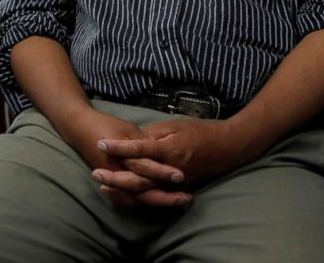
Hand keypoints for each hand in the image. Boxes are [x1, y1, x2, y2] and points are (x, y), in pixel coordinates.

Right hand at [65, 108, 190, 208]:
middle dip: (164, 194)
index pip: (143, 167)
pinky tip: (162, 202)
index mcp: (120, 155)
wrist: (79, 128)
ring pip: (137, 197)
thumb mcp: (127, 129)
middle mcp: (116, 171)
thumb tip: (164, 152)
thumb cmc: (105, 125)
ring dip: (160, 201)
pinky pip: (130, 198)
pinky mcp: (113, 182)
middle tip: (187, 197)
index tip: (180, 175)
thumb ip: (145, 142)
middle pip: (142, 188)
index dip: (161, 172)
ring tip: (181, 201)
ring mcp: (114, 179)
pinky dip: (146, 202)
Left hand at [98, 118, 246, 198]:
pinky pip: (154, 196)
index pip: (139, 149)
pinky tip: (121, 194)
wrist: (228, 147)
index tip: (100, 143)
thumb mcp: (175, 125)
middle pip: (138, 178)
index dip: (118, 147)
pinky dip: (137, 197)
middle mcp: (171, 170)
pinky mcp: (178, 190)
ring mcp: (175, 183)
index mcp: (169, 150)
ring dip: (123, 190)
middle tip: (95, 172)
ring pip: (145, 192)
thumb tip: (133, 140)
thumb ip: (154, 134)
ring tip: (103, 186)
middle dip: (115, 177)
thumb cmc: (200, 132)